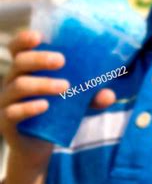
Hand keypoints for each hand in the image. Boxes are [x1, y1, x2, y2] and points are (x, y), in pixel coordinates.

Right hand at [0, 30, 115, 159]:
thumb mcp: (74, 104)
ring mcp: (6, 102)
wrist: (37, 147)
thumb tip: (109, 95)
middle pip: (19, 62)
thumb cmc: (53, 116)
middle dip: (39, 59)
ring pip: (18, 86)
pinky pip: (12, 112)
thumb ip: (90, 98)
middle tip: (62, 60)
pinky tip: (44, 106)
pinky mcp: (6, 122)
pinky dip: (28, 108)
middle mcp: (11, 82)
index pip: (17, 49)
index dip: (23, 39)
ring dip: (42, 84)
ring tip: (65, 86)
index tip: (39, 36)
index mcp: (24, 71)